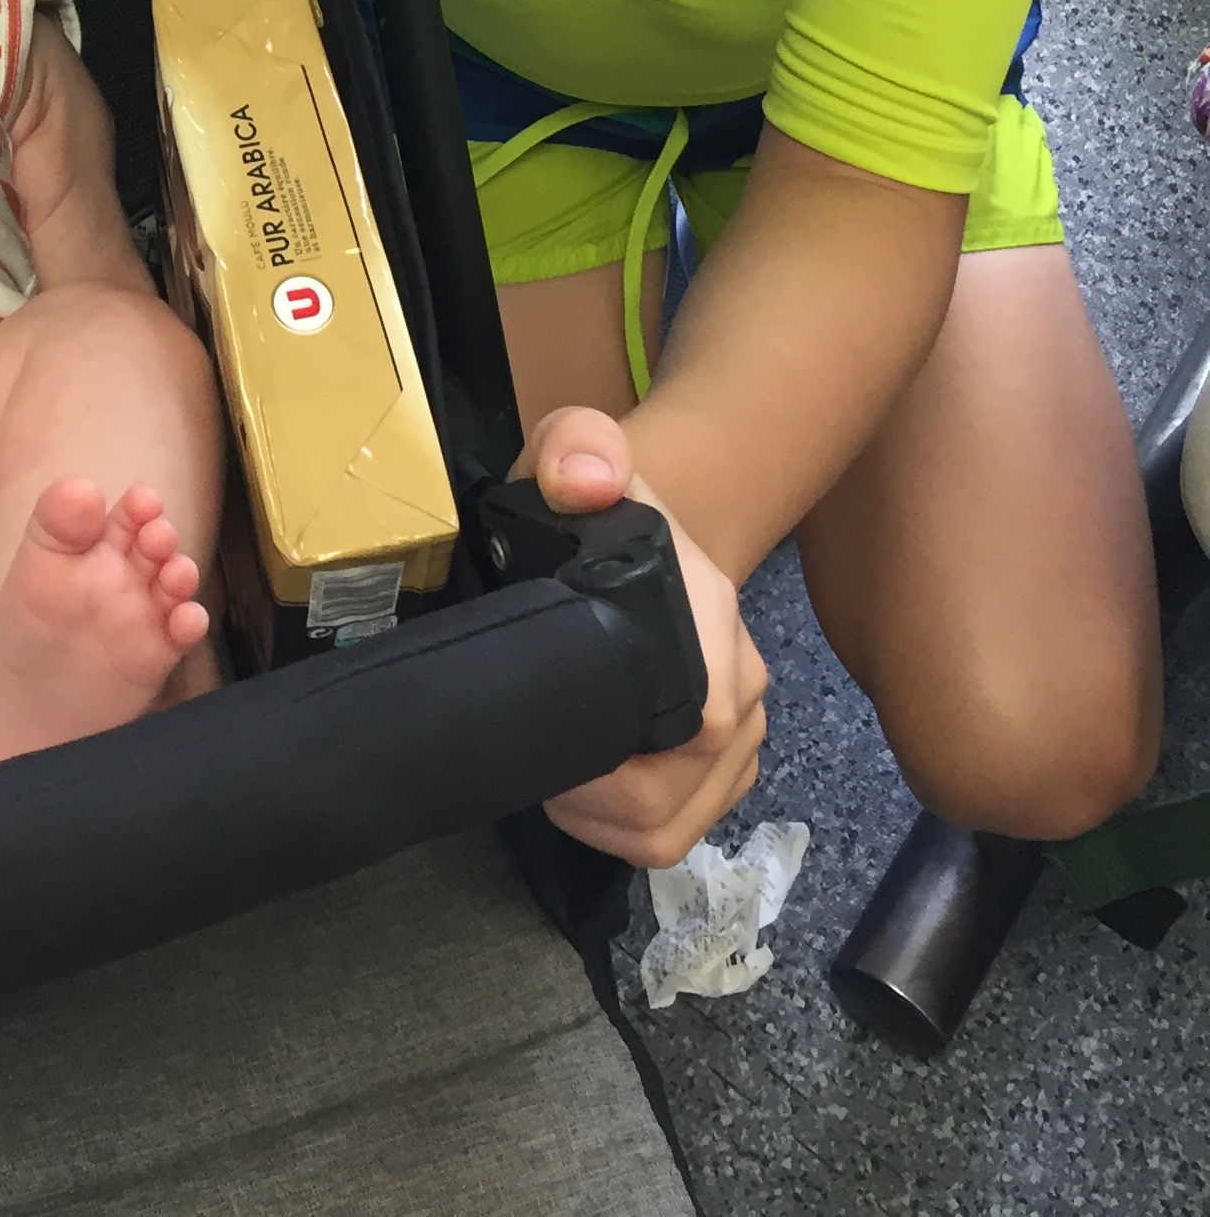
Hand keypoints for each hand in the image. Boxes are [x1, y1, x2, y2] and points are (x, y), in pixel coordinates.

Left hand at [524, 403, 767, 867]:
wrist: (628, 524)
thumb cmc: (591, 504)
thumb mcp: (568, 453)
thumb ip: (574, 446)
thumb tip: (587, 480)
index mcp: (712, 619)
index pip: (696, 729)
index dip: (612, 762)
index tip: (549, 745)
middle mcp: (742, 684)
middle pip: (673, 797)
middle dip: (593, 799)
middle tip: (537, 758)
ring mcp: (740, 733)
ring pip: (675, 826)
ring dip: (603, 819)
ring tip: (554, 772)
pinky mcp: (726, 769)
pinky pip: (681, 832)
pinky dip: (623, 828)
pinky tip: (582, 789)